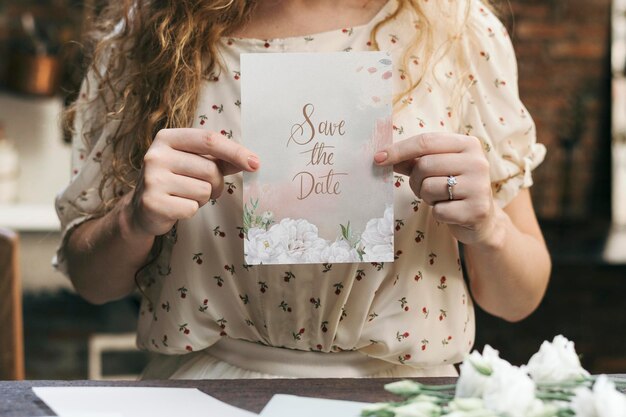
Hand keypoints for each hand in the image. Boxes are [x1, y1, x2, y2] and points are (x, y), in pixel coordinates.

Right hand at [128, 128, 259, 235]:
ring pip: (204, 190)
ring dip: (202, 198)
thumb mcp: (193, 162)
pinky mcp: (152, 202)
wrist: (142, 209)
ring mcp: (152, 179)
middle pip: (210, 169)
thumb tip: (252, 161)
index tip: (256, 163)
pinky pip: (192, 208)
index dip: (235, 152)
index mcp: (167, 138)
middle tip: (201, 187)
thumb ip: (220, 159)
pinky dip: (191, 210)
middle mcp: (156, 155)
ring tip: (185, 195)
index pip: (209, 140)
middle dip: (215, 183)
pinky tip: (176, 206)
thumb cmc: (175, 181)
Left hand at [374, 132, 496, 244]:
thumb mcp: (436, 169)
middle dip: (416, 180)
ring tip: (441, 199)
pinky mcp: (477, 210)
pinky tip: (450, 212)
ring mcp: (479, 186)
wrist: (482, 220)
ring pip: (429, 188)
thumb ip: (412, 160)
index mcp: (467, 144)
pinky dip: (437, 213)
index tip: (377, 158)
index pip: (426, 141)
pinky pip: (438, 210)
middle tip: (425, 188)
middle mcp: (477, 161)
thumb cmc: (454, 189)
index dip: (398, 150)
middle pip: (425, 165)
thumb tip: (381, 156)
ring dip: (427, 197)